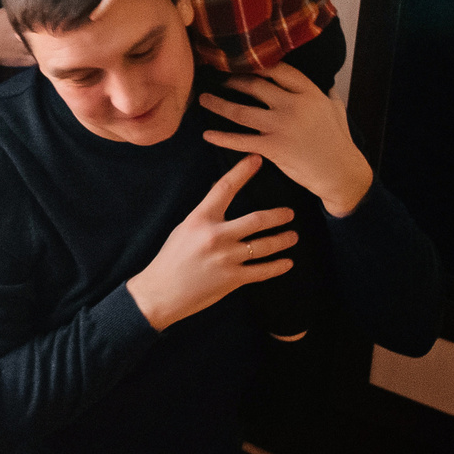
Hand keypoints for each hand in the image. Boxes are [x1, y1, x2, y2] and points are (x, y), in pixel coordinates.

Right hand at [125, 154, 298, 330]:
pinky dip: (278, 266)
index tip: (256, 160)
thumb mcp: (184, 229)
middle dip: (278, 216)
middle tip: (289, 213)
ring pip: (264, 245)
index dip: (242, 171)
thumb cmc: (171, 260)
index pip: (224, 187)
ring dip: (283, 240)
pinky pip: (262, 270)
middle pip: (256, 219)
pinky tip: (287, 262)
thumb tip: (219, 194)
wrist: (161, 293)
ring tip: (293, 236)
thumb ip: (205, 215)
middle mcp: (215, 236)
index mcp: (200, 219)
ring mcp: (226, 258)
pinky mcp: (232, 279)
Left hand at [198, 64, 373, 217]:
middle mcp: (294, 105)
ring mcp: (282, 126)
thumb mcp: (336, 109)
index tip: (241, 61)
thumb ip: (325, 94)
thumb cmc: (339, 141)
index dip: (257, 64)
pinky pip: (241, 140)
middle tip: (219, 78)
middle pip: (255, 86)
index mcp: (310, 93)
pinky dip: (222, 137)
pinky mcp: (274, 148)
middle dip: (233, 81)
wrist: (341, 173)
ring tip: (203, 99)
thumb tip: (325, 82)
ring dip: (219, 104)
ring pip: (241, 111)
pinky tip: (207, 135)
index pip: (278, 70)